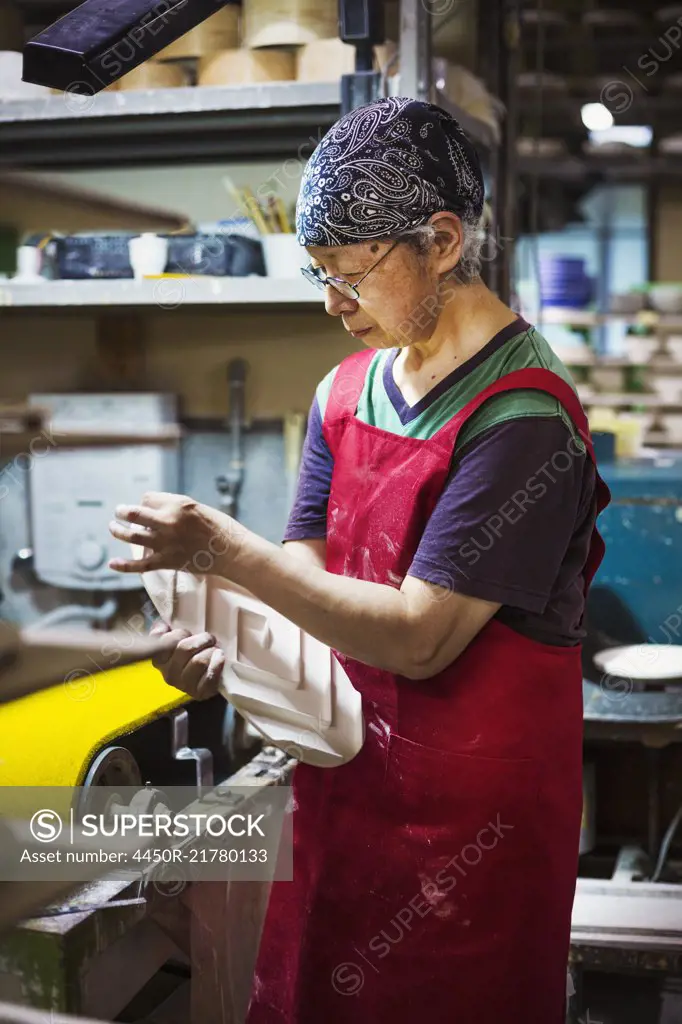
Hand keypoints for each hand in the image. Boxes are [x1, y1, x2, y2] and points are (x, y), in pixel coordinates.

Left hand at [107, 491, 243, 574]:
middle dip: (122, 512)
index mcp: (177, 505)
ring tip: (113, 528)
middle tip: (117, 512)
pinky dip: (124, 565)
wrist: (231, 551)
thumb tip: (154, 511)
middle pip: (134, 513)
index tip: (146, 507)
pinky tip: (112, 563)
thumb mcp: (196, 508)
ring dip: (118, 531)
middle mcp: (168, 522)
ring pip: (132, 536)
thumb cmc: (218, 527)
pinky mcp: (167, 561)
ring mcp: (166, 542)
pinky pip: (140, 564)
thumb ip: (175, 508)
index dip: (144, 502)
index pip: (147, 498)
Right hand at [149, 621, 224, 700]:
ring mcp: (184, 685)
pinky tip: (220, 658)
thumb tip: (162, 626)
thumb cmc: (190, 654)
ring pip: (199, 661)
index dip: (179, 634)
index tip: (188, 633)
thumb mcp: (175, 639)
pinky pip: (209, 677)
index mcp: (159, 659)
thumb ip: (165, 631)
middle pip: (185, 649)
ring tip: (215, 649)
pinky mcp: (199, 693)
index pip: (165, 642)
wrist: (204, 675)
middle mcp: (169, 674)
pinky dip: (217, 664)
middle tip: (209, 638)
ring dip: (210, 651)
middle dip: (201, 640)